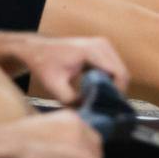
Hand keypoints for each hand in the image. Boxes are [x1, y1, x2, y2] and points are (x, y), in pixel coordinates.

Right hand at [0, 109, 102, 157]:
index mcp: (69, 116)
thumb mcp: (41, 135)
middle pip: (96, 149)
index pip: (88, 137)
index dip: (81, 154)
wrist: (2, 147)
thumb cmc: (13, 144)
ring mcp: (81, 139)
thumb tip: (66, 157)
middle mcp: (79, 123)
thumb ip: (57, 140)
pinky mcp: (80, 156)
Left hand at [4, 34, 129, 104]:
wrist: (36, 49)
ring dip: (113, 87)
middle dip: (116, 92)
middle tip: (104, 108)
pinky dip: (109, 80)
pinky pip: (113, 67)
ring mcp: (103, 44)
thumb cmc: (43, 65)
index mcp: (91, 51)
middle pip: (122, 73)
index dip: (117, 93)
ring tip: (100, 101)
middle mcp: (101, 44)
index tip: (108, 108)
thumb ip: (72, 101)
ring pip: (120, 71)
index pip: (118, 74)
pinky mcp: (101, 48)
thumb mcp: (54, 86)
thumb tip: (90, 113)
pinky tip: (97, 92)